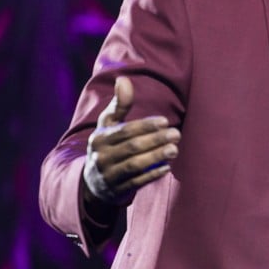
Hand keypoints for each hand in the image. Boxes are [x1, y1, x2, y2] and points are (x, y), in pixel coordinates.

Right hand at [82, 76, 180, 205]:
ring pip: (134, 165)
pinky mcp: (117, 190)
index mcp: (99, 138)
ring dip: (156, 156)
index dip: (146, 126)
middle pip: (132, 147)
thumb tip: (123, 78)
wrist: (92, 182)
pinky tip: (167, 167)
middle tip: (177, 134)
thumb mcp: (108, 125)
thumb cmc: (108, 145)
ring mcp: (108, 175)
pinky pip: (136, 182)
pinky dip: (151, 175)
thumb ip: (119, 104)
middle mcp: (101, 157)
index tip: (166, 121)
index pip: (125, 131)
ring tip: (175, 149)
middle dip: (156, 140)